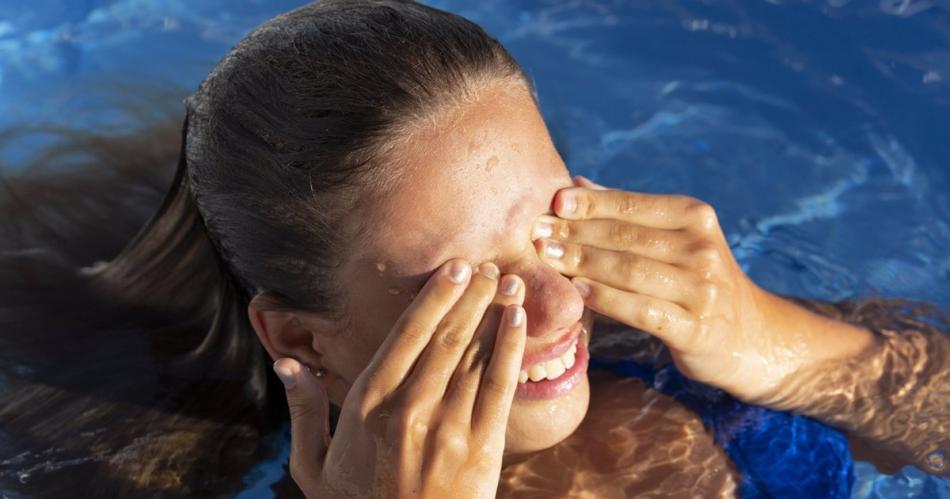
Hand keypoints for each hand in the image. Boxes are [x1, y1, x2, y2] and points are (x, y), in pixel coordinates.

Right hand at [272, 260, 526, 497]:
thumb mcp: (314, 467)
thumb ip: (304, 411)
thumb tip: (286, 364)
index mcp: (367, 404)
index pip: (405, 335)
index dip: (434, 297)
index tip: (454, 268)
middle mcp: (407, 407)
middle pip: (445, 336)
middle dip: (470, 295)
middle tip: (488, 264)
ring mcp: (447, 427)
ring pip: (474, 353)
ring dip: (494, 310)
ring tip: (509, 279)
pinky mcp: (481, 447)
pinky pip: (499, 385)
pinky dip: (510, 347)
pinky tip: (519, 319)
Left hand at [531, 177, 812, 401]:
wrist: (750, 336)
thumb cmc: (695, 281)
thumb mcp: (674, 240)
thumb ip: (628, 214)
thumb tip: (577, 184)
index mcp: (695, 217)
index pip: (633, 205)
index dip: (590, 204)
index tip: (553, 202)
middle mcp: (702, 248)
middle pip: (626, 237)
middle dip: (576, 233)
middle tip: (536, 232)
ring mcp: (702, 289)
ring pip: (629, 271)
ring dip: (583, 263)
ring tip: (546, 259)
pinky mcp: (696, 328)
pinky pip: (642, 311)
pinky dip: (607, 300)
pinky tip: (578, 293)